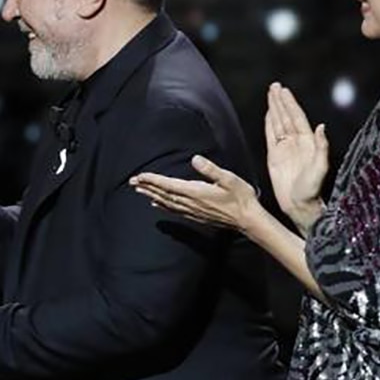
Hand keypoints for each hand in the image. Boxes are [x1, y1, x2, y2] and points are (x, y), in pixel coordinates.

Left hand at [130, 155, 263, 234]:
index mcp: (197, 192)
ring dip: (152, 196)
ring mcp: (192, 211)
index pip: (169, 185)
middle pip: (164, 195)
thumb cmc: (241, 197)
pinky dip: (162, 205)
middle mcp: (191, 203)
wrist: (247, 220)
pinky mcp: (196, 216)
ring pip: (166, 203)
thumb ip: (211, 169)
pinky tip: (156, 204)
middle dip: (147, 187)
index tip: (140, 176)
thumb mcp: (229, 179)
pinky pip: (174, 210)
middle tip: (132, 182)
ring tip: (139, 191)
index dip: (154, 180)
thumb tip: (195, 159)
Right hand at [264, 82, 327, 232]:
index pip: (296, 117)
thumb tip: (320, 126)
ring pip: (278, 123)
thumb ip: (321, 147)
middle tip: (274, 86)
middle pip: (286, 116)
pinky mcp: (274, 156)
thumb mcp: (320, 168)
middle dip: (280, 101)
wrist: (299, 205)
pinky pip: (270, 135)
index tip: (283, 91)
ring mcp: (284, 148)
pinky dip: (269, 123)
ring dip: (274, 108)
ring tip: (270, 94)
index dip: (290, 103)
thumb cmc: (312, 190)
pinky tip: (268, 114)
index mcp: (307, 142)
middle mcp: (296, 142)